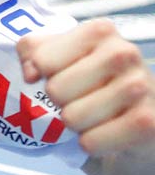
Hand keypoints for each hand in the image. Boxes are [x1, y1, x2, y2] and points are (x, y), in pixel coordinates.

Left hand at [20, 19, 154, 155]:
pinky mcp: (146, 122)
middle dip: (60, 102)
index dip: (44, 74)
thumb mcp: (64, 56)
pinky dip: (91, 143)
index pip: (42, 59)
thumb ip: (34, 51)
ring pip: (71, 117)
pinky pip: (90, 142)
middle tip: (81, 99)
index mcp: (100, 31)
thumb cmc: (96, 81)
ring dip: (76, 124)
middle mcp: (124, 53)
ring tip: (95, 115)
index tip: (62, 75)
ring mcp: (139, 86)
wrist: (144, 115)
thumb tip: (30, 73)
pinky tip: (107, 132)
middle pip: (55, 89)